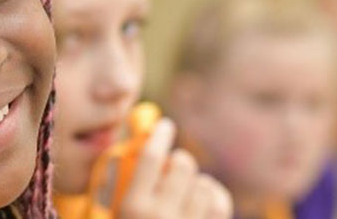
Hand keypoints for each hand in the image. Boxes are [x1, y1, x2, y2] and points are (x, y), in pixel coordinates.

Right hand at [117, 119, 232, 218]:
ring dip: (195, 182)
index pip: (151, 157)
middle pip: (182, 165)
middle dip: (179, 160)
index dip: (160, 135)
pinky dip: (213, 196)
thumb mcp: (116, 210)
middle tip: (173, 168)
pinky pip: (220, 203)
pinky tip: (202, 201)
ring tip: (184, 193)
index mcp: (133, 207)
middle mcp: (161, 217)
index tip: (166, 125)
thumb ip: (119, 179)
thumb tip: (137, 141)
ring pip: (204, 183)